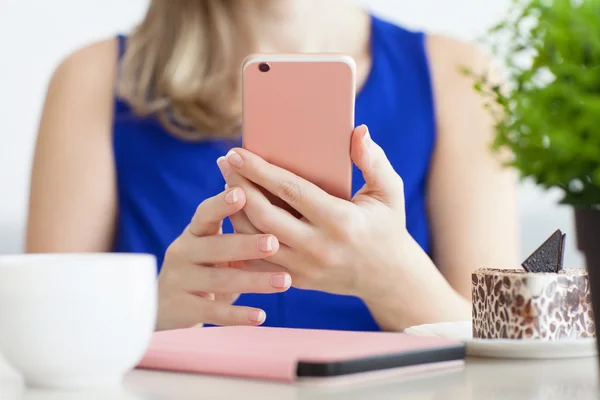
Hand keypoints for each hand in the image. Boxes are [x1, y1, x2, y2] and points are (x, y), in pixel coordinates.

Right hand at [156, 187, 291, 330]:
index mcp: (193, 231)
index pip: (205, 213)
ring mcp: (179, 280)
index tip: (242, 193)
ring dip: (254, 281)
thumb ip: (235, 226)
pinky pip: (213, 311)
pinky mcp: (181, 308)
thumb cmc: (202, 266)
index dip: (222, 203)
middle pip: (216, 247)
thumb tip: (271, 193)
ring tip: (285, 281)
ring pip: (219, 280)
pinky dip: (238, 315)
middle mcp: (182, 252)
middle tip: (275, 242)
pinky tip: (261, 316)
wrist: (162, 304)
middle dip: (246, 245)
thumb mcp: (211, 243)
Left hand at [217, 125, 408, 300]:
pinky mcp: (296, 280)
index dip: (260, 170)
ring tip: (227, 184)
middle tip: (224, 163)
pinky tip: (232, 218)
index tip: (237, 152)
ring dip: (235, 211)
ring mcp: (304, 267)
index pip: (291, 191)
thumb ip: (373, 161)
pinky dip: (241, 239)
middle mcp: (318, 247)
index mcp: (340, 221)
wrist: (387, 278)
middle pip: (264, 215)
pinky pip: (258, 261)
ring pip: (254, 239)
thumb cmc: (387, 227)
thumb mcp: (390, 192)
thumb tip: (358, 130)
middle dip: (238, 186)